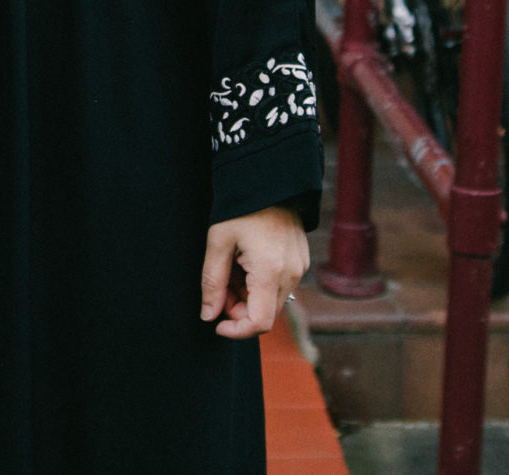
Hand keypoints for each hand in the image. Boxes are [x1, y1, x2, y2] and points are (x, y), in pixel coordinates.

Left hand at [199, 203, 309, 338]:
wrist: (268, 177)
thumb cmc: (239, 207)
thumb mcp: (218, 241)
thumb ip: (212, 282)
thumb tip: (208, 316)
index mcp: (270, 270)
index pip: (259, 323)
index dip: (236, 331)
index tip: (216, 323)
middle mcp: (291, 273)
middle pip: (265, 314)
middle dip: (238, 309)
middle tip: (220, 285)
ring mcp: (299, 267)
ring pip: (271, 301)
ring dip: (248, 295)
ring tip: (232, 266)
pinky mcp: (301, 261)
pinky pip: (280, 286)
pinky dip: (260, 284)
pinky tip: (246, 261)